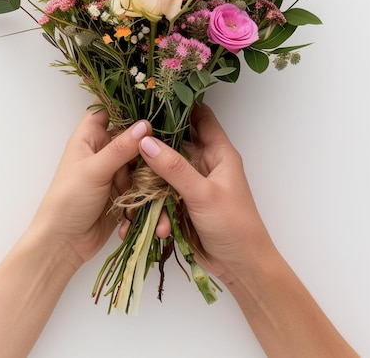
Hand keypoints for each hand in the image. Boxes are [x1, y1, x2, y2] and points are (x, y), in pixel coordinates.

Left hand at [30, 107, 151, 263]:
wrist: (64, 244)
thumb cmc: (68, 200)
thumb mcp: (95, 170)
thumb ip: (122, 147)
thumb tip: (146, 124)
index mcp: (90, 137)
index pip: (108, 108)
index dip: (127, 103)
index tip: (153, 100)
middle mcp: (104, 150)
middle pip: (133, 136)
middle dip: (148, 142)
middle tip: (168, 143)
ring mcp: (116, 171)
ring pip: (142, 161)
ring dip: (151, 170)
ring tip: (163, 175)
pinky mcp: (125, 191)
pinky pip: (144, 183)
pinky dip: (149, 188)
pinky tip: (158, 194)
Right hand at [137, 103, 273, 282]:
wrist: (241, 268)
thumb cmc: (233, 225)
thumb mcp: (202, 194)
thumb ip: (174, 167)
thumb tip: (144, 141)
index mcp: (218, 152)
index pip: (200, 117)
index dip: (179, 106)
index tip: (151, 101)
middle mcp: (204, 163)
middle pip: (174, 143)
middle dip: (153, 148)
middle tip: (128, 146)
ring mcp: (192, 184)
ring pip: (163, 173)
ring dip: (153, 187)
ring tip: (142, 199)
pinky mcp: (183, 204)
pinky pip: (162, 197)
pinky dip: (157, 209)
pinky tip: (159, 227)